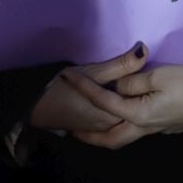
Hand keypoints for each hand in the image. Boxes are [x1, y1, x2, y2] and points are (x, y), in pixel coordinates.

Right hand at [28, 41, 148, 131]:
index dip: (144, 86)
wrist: (36, 106)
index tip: (146, 73)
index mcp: (114, 114)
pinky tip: (118, 100)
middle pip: (133, 112)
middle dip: (137, 97)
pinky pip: (112, 123)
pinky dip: (118, 112)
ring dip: (128, 105)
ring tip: (128, 88)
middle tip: (141, 80)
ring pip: (123, 119)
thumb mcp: (94, 72)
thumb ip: (121, 64)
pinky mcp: (93, 131)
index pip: (139, 102)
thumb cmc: (65, 88)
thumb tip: (145, 50)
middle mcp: (111, 127)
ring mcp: (101, 131)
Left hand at [62, 58, 182, 150]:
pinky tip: (130, 114)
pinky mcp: (176, 124)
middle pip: (112, 139)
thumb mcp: (161, 74)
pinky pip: (144, 128)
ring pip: (128, 136)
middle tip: (71, 131)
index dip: (84, 89)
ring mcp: (164, 128)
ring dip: (108, 132)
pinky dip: (128, 124)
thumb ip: (134, 82)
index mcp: (141, 115)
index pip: (105, 103)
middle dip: (90, 136)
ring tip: (95, 124)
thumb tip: (117, 89)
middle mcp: (149, 127)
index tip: (66, 78)